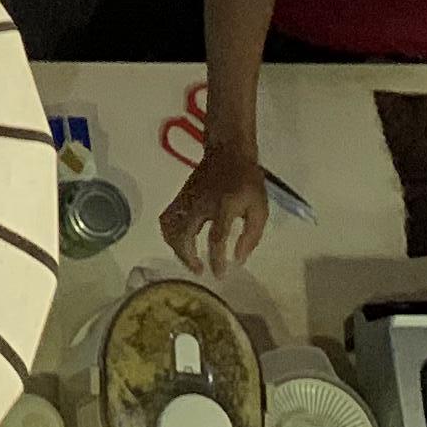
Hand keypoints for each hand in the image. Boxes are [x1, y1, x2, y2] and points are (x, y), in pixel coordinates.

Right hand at [160, 142, 270, 276]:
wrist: (228, 151)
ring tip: (189, 259)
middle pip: (183, 235)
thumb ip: (251, 236)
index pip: (216, 238)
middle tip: (199, 270)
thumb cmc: (247, 181)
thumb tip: (238, 259)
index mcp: (225, 206)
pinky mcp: (180, 196)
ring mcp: (187, 198)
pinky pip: (167, 218)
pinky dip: (169, 234)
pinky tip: (179, 242)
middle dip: (188, 257)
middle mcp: (201, 203)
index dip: (217, 259)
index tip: (219, 275)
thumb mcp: (260, 208)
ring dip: (177, 248)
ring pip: (170, 227)